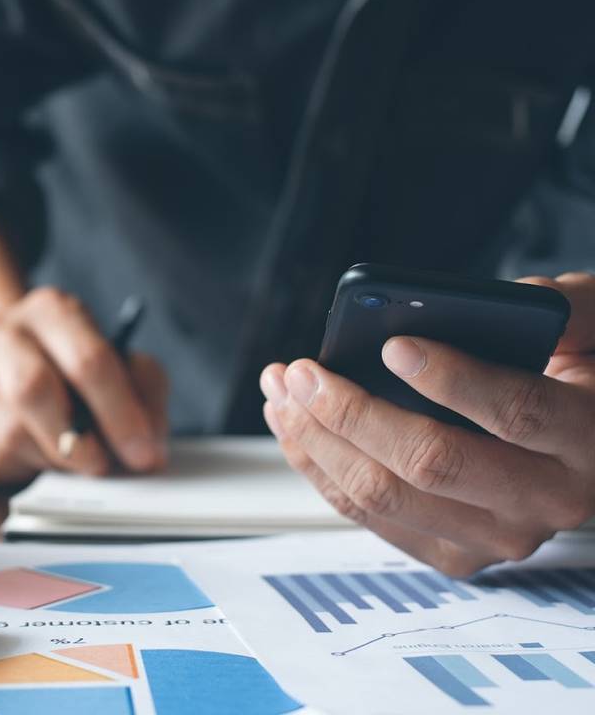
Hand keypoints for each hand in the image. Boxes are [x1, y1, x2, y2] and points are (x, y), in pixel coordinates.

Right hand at [0, 286, 167, 484]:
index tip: (143, 454)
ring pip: (7, 434)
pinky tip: (31, 458)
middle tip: (101, 466)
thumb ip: (144, 396)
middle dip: (76, 441)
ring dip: (49, 461)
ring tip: (67, 459)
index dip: (120, 415)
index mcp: (50, 310)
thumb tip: (148, 448)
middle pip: (33, 390)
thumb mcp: (119, 363)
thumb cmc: (68, 366)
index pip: (87, 360)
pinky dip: (18, 473)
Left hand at [260, 272, 594, 576]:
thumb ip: (569, 305)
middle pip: (431, 463)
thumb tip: (510, 292)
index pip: (517, 413)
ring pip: (385, 495)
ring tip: (281, 390)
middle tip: (302, 371)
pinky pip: (369, 515)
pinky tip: (293, 424)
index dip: (451, 380)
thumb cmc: (578, 379)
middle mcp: (546, 502)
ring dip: (317, 440)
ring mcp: (497, 538)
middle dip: (352, 413)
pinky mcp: (452, 553)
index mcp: (587, 440)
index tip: (392, 344)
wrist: (586, 450)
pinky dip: (320, 468)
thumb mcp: (594, 330)